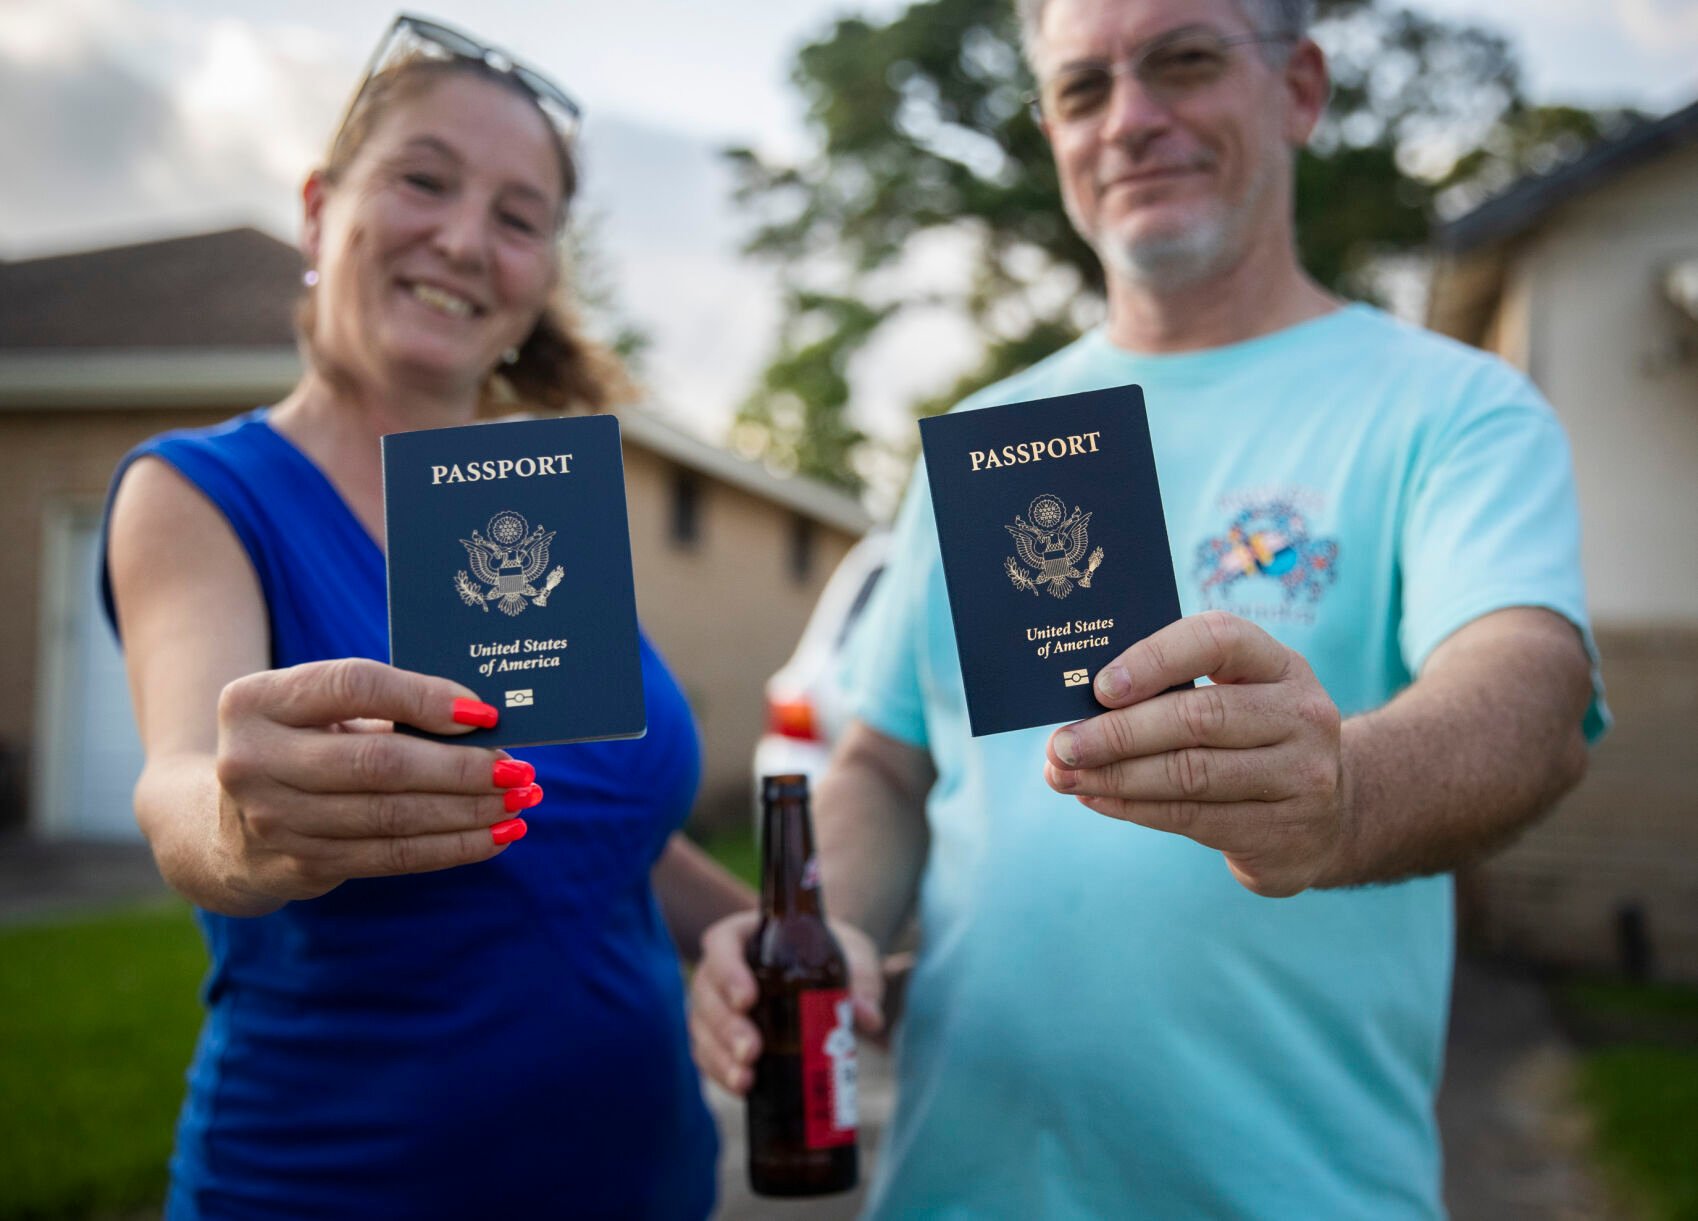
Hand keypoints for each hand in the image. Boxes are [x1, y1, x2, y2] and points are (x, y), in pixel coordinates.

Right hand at [212, 658, 539, 904]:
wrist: (221, 828)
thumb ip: (381, 703)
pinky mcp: (300, 866)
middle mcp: (253, 761)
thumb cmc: (300, 746)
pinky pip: (392, 856)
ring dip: (468, 811)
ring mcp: (273, 820)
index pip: (353, 686)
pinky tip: (495, 835)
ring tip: (519, 800)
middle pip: (380, 762)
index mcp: (255, 701)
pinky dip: (453, 846)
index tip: (485, 712)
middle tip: (518, 768)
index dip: (424, 697)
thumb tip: (483, 717)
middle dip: (461, 767)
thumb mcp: (315, 711)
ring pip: (393, 816)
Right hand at [689, 910, 883, 1094]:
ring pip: (702, 1027)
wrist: (831, 975)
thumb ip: (862, 982)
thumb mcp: (854, 960)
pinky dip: (719, 1072)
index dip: (728, 972)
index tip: (749, 999)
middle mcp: (721, 967)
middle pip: (707, 993)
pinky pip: (706, 1053)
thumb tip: (866, 1016)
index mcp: (746, 935)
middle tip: (753, 1051)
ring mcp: (715, 1003)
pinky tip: (742, 1088)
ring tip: (746, 1079)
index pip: (722, 945)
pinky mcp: (717, 1036)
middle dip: (726, 1026)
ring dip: (720, 1056)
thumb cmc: (836, 957)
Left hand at [1044, 610, 1345, 896]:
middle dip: (1118, 732)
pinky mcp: (1284, 831)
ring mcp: (1301, 775)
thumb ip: (1174, 689)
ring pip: (1190, 774)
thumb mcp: (1236, 698)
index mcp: (1280, 664)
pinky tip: (1097, 798)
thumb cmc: (1251, 741)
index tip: (1099, 686)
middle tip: (1061, 745)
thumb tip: (1079, 701)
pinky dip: (1134, 808)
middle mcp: (1301, 714)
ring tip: (1063, 776)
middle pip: (1198, 717)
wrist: (1329, 819)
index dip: (1154, 659)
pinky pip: (1193, 818)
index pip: (1218, 640)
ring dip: (1116, 776)